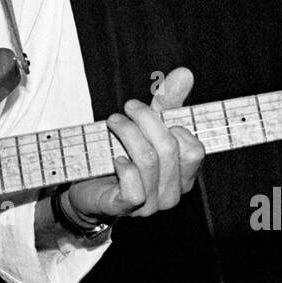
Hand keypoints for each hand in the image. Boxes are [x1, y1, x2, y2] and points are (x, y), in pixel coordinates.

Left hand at [66, 67, 205, 225]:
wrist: (87, 186)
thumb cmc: (123, 154)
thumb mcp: (146, 126)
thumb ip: (168, 103)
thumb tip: (185, 73)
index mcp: (184, 176)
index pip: (195, 149)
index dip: (174, 125)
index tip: (154, 108)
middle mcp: (172, 193)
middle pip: (169, 149)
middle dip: (145, 120)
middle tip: (127, 108)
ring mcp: (150, 206)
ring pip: (149, 162)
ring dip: (128, 134)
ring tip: (114, 122)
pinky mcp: (125, 209)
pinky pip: (135, 190)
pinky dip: (124, 168)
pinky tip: (115, 158)